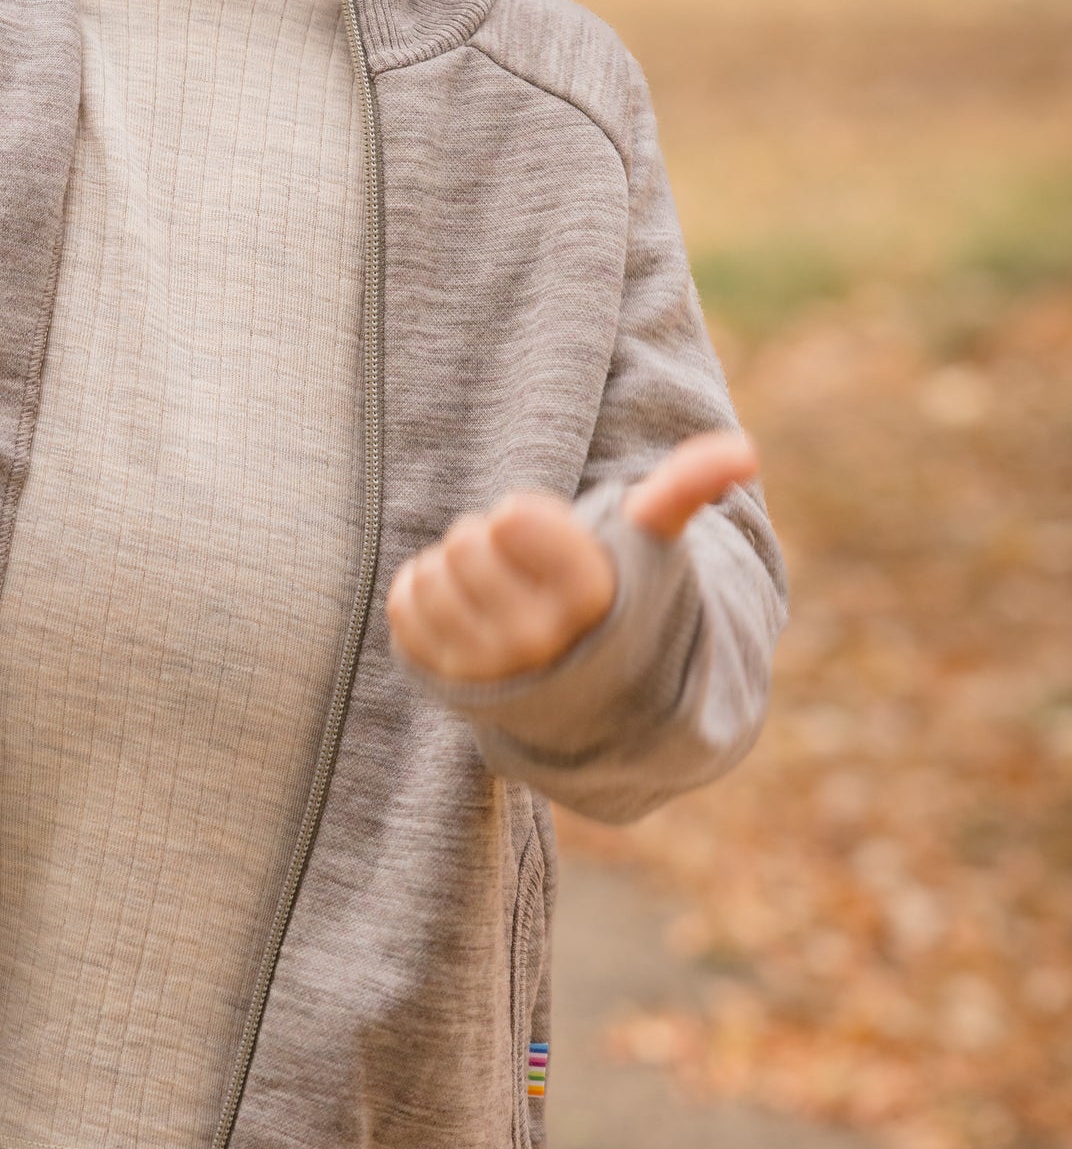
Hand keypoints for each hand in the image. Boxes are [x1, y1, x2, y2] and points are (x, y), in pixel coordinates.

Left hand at [386, 429, 757, 684]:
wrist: (590, 696)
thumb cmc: (620, 597)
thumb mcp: (654, 544)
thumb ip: (688, 488)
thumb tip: (745, 452)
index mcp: (587, 597)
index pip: (512, 519)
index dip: (526, 520)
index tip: (549, 547)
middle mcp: (535, 640)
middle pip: (466, 541)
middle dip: (490, 543)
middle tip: (521, 571)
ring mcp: (486, 667)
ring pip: (432, 573)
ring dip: (456, 571)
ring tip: (496, 593)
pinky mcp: (443, 679)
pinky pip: (403, 605)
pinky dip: (421, 596)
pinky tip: (462, 611)